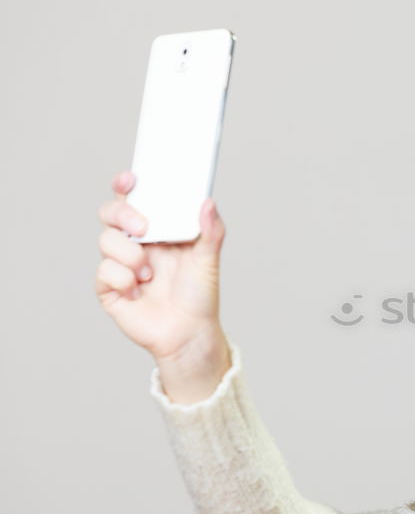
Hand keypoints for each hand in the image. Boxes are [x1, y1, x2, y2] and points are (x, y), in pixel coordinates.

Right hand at [95, 170, 227, 365]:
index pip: (135, 199)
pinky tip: (140, 292)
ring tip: (151, 275)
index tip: (131, 180)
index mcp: (158, 230)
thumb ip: (211, 231)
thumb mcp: (209, 260)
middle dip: (122, 215)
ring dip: (131, 256)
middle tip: (144, 228)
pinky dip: (124, 280)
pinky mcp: (109, 287)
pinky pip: (104, 271)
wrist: (189, 333)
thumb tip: (208, 202)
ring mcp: (120, 264)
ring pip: (106, 240)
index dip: (126, 185)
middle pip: (111, 213)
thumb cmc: (199, 295)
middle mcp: (136, 243)